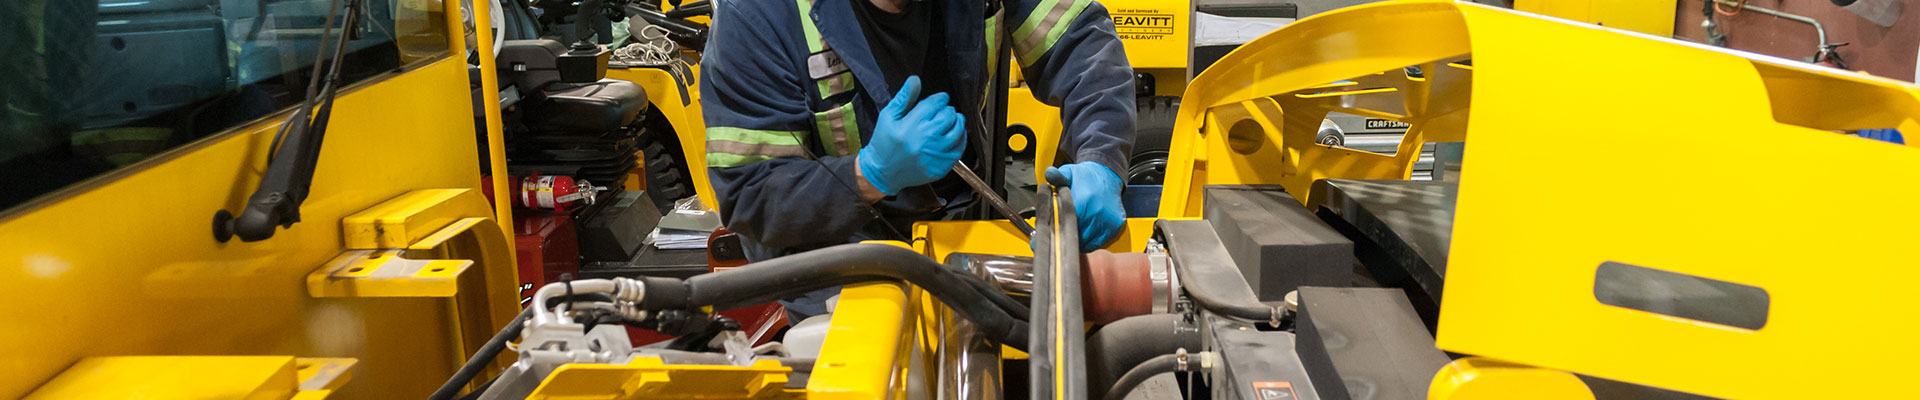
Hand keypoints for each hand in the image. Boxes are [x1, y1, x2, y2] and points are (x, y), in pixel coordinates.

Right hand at [857, 76, 966, 195]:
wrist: (883, 173)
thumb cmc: (884, 143)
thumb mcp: (888, 116)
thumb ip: (904, 98)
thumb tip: (915, 80)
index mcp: (911, 125)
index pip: (935, 104)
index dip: (940, 99)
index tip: (940, 99)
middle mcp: (925, 140)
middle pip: (948, 116)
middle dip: (947, 110)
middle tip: (943, 111)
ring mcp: (934, 155)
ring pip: (957, 131)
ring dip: (957, 122)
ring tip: (950, 121)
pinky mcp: (941, 167)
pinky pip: (959, 149)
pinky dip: (960, 139)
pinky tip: (953, 136)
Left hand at [1045, 162, 1123, 251]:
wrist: (1107, 176)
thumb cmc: (1084, 177)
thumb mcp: (1069, 173)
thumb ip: (1057, 176)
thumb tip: (1049, 174)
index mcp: (1084, 201)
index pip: (1067, 224)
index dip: (1057, 229)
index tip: (1050, 231)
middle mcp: (1098, 213)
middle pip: (1077, 236)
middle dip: (1067, 236)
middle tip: (1059, 234)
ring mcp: (1109, 222)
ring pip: (1088, 242)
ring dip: (1078, 241)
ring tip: (1071, 233)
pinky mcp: (1116, 227)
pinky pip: (1099, 242)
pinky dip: (1090, 241)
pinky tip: (1083, 233)